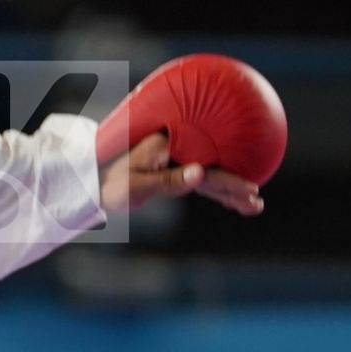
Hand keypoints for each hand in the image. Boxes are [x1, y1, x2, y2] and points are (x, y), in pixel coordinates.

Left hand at [100, 132, 264, 215]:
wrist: (93, 180)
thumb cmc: (111, 183)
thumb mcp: (138, 184)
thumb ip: (170, 181)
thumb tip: (201, 174)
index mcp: (169, 145)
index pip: (206, 166)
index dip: (229, 180)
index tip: (251, 190)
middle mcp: (176, 149)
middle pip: (212, 169)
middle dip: (236, 186)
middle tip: (256, 201)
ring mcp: (176, 160)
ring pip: (209, 177)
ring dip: (230, 192)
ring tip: (253, 206)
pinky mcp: (174, 170)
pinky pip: (200, 182)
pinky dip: (216, 193)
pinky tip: (233, 203)